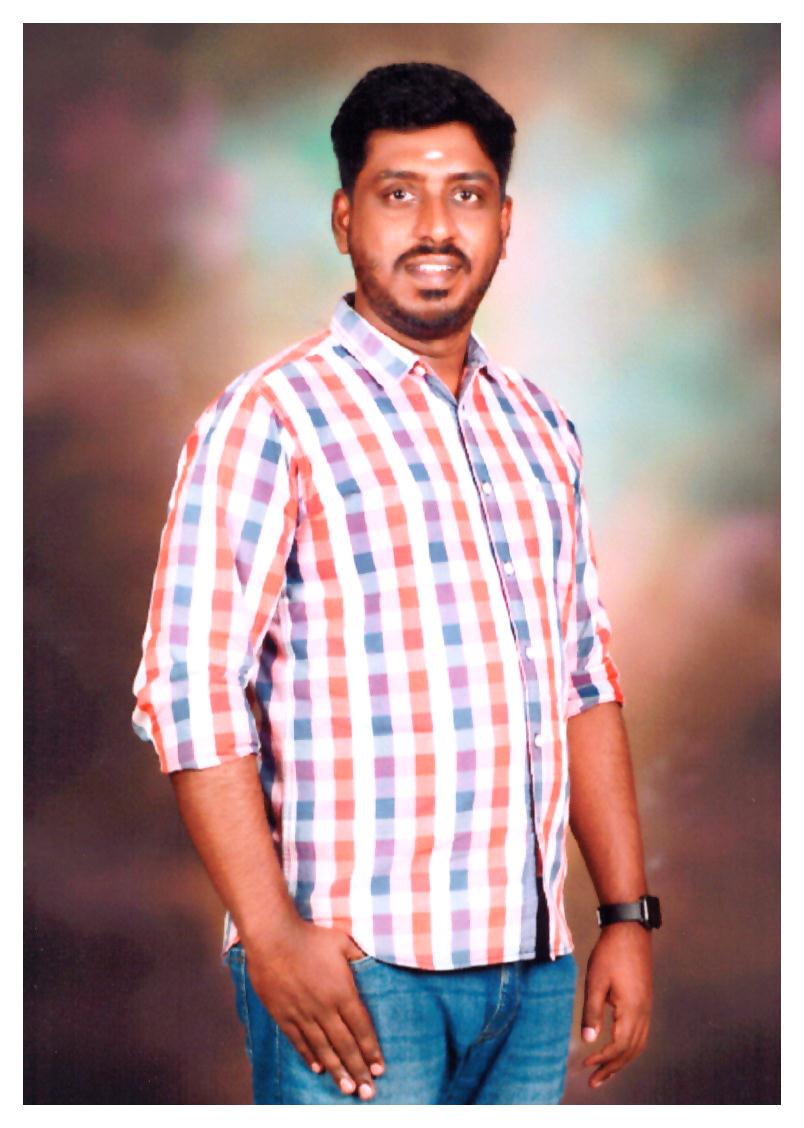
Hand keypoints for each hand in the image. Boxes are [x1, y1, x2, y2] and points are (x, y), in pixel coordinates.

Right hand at [243, 920, 383, 1099]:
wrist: (272, 937)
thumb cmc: (310, 937)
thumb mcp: (342, 942)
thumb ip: (359, 956)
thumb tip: (373, 963)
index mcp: (342, 992)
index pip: (361, 1028)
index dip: (371, 1050)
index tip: (380, 1069)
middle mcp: (324, 1008)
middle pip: (345, 1044)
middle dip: (358, 1070)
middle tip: (368, 1092)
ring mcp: (302, 1013)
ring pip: (323, 1048)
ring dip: (337, 1070)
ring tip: (347, 1088)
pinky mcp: (283, 1014)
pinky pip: (299, 1041)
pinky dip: (309, 1056)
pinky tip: (318, 1069)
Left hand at [580, 923, 651, 1089]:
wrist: (629, 930)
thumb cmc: (610, 953)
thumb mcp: (595, 981)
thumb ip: (592, 1012)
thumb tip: (588, 1041)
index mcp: (632, 1010)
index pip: (619, 1047)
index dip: (602, 1060)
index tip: (585, 1066)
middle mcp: (644, 1013)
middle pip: (631, 1051)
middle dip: (612, 1068)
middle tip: (594, 1082)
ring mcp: (647, 1007)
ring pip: (639, 1045)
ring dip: (622, 1061)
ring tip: (605, 1072)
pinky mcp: (645, 1001)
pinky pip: (641, 1033)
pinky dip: (630, 1048)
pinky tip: (618, 1049)